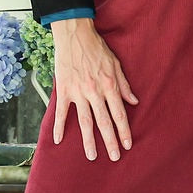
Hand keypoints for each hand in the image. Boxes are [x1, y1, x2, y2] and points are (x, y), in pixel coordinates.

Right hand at [49, 17, 138, 160]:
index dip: (124, 131)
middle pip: (104, 122)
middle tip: (114, 157)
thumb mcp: (116, 64)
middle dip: (110, 141)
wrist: (74, 34)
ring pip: (85, 122)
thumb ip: (124, 85)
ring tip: (91, 156)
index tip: (127, 144)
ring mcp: (78, 93)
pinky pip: (62, 113)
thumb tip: (134, 102)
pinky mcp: (64, 90)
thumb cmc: (97, 48)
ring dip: (89, 140)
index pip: (119, 114)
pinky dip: (59, 127)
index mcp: (109, 86)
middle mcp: (95, 92)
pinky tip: (59, 140)